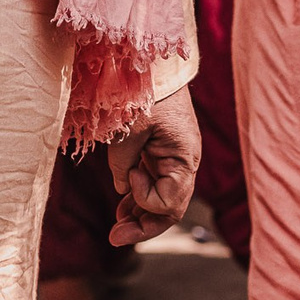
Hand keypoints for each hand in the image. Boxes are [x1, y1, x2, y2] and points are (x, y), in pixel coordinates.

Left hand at [105, 85, 199, 245]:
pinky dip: (139, 197)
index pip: (171, 202)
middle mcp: (184, 163)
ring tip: (116, 229)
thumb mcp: (128, 129)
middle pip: (170, 209)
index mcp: (185, 158)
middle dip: (144, 226)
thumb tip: (122, 188)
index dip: (147, 200)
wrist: (154, 62)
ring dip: (140, 215)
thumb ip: (123, 164)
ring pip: (161, 200)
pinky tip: (122, 208)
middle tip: (115, 237)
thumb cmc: (143, 92)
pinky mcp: (163, 152)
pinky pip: (155, 183)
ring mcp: (174, 159)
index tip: (130, 177)